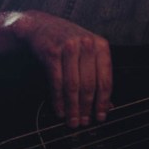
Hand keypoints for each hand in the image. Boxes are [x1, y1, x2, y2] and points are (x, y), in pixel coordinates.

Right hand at [14, 11, 111, 128]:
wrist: (41, 26)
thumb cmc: (68, 42)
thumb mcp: (88, 52)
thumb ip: (98, 75)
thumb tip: (108, 105)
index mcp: (101, 45)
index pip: (105, 79)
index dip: (103, 101)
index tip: (101, 116)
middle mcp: (87, 45)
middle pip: (89, 85)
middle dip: (86, 108)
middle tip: (84, 123)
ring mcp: (69, 48)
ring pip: (73, 85)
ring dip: (72, 107)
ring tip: (72, 121)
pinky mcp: (52, 52)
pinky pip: (56, 82)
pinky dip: (58, 100)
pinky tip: (60, 111)